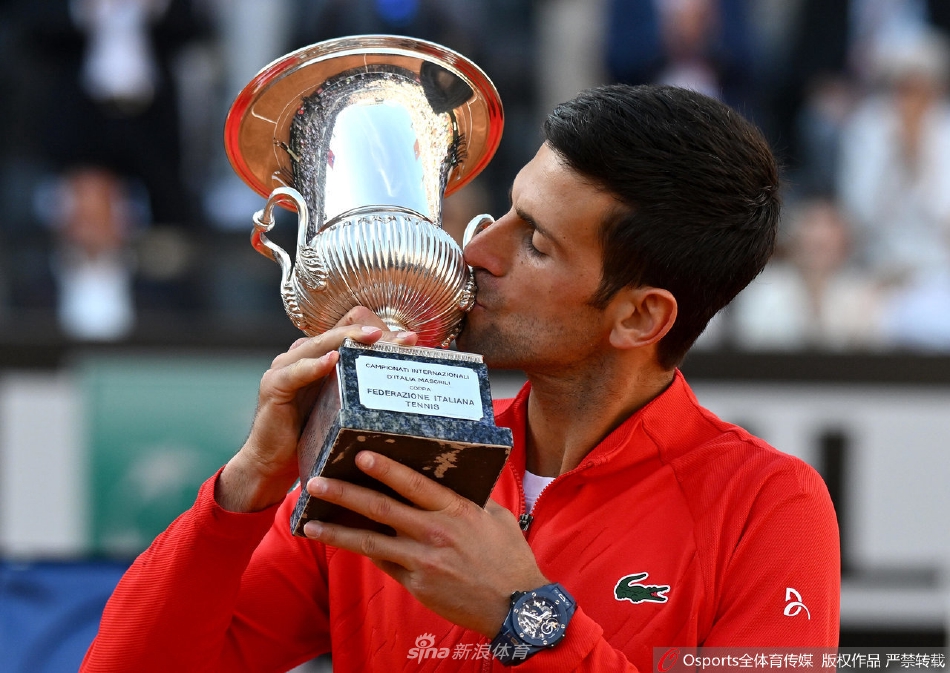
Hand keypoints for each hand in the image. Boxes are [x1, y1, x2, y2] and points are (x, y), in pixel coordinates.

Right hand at [216, 307, 417, 511]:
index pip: (351, 333)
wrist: (273, 465)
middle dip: (373, 333)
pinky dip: (313, 365)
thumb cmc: (313, 437)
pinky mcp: (274, 387)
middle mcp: (303, 356)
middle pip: (340, 335)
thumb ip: (363, 392)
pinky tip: (331, 360)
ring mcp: (285, 368)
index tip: (412, 340)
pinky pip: (295, 372)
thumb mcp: (343, 410)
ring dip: (347, 339)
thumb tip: (407, 389)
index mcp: (320, 357)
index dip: (379, 331)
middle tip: (405, 338)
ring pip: (320, 345)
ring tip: (373, 337)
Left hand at [302, 450, 548, 636]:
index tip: (360, 455)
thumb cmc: (509, 559)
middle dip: (344, 494)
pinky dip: (362, 551)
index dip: (384, 469)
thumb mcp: (495, 518)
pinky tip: (343, 543)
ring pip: (370, 542)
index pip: (413, 484)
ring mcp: (422, 561)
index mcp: (455, 511)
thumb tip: (451, 481)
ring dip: (337, 531)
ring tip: (310, 523)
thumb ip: (470, 500)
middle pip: (380, 509)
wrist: (516, 607)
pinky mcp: (417, 584)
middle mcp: (434, 533)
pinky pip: (383, 563)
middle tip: (315, 482)